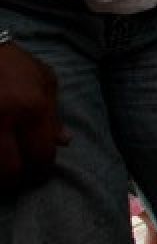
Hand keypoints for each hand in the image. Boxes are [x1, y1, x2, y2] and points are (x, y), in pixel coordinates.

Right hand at [0, 42, 67, 190]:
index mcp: (31, 109)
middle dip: (15, 180)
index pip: (41, 155)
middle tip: (18, 178)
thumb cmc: (14, 63)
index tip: (39, 172)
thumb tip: (64, 142)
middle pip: (9, 171)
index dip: (42, 170)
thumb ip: (54, 114)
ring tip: (4, 170)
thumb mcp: (44, 80)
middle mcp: (3, 119)